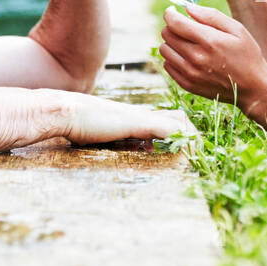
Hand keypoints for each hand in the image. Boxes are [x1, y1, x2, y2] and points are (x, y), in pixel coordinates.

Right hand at [64, 94, 195, 143]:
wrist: (67, 111)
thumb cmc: (78, 124)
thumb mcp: (101, 134)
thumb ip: (115, 140)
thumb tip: (125, 152)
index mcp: (135, 116)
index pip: (168, 118)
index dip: (181, 131)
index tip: (188, 147)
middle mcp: (142, 114)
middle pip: (180, 118)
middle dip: (192, 135)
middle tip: (199, 153)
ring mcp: (141, 117)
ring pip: (179, 123)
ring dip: (190, 140)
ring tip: (198, 155)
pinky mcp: (138, 123)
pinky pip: (168, 130)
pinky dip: (180, 140)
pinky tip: (185, 151)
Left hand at [159, 3, 266, 106]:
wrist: (253, 88)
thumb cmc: (247, 55)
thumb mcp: (236, 29)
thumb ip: (211, 16)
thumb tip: (187, 7)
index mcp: (208, 41)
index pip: (175, 23)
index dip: (170, 14)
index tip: (173, 11)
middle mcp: (196, 58)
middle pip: (167, 34)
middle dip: (173, 26)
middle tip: (185, 27)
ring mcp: (190, 73)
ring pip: (164, 50)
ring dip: (171, 43)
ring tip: (187, 43)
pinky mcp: (188, 85)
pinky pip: (167, 66)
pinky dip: (173, 58)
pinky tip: (187, 57)